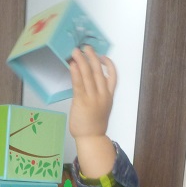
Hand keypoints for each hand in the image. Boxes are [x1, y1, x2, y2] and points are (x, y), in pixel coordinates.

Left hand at [68, 45, 116, 177]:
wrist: (91, 138)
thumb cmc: (94, 125)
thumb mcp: (102, 108)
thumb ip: (99, 95)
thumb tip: (91, 84)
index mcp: (109, 96)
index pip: (112, 76)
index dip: (108, 64)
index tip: (102, 56)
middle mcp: (102, 95)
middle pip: (99, 71)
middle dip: (92, 57)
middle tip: (86, 47)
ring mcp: (92, 98)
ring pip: (88, 75)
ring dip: (82, 61)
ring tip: (76, 52)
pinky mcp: (81, 101)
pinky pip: (79, 84)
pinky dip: (76, 73)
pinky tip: (73, 65)